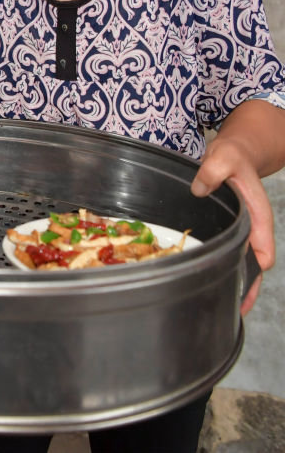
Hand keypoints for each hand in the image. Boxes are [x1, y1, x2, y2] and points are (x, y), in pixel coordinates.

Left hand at [191, 133, 273, 314]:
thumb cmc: (234, 157)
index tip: (245, 287)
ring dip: (237, 281)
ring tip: (224, 304)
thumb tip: (199, 188)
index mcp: (258, 215)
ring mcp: (243, 230)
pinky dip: (226, 266)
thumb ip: (213, 170)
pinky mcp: (231, 229)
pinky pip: (231, 251)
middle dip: (248, 287)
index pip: (264, 250)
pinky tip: (212, 277)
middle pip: (255, 264)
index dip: (256, 270)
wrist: (235, 154)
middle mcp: (253, 228)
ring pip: (243, 261)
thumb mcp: (224, 157)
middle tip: (236, 309)